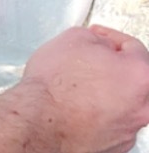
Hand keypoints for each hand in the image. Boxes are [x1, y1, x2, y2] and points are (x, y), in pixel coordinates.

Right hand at [21, 25, 148, 152]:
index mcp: (139, 75)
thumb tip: (99, 44)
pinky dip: (98, 112)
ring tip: (77, 85)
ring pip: (123, 102)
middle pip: (133, 78)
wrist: (40, 121)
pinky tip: (76, 104)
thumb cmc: (55, 86)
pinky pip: (111, 121)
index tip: (99, 37)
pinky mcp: (115, 146)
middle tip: (90, 59)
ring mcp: (129, 129)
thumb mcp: (75, 38)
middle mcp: (141, 106)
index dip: (110, 38)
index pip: (133, 47)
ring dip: (105, 91)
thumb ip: (98, 38)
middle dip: (112, 66)